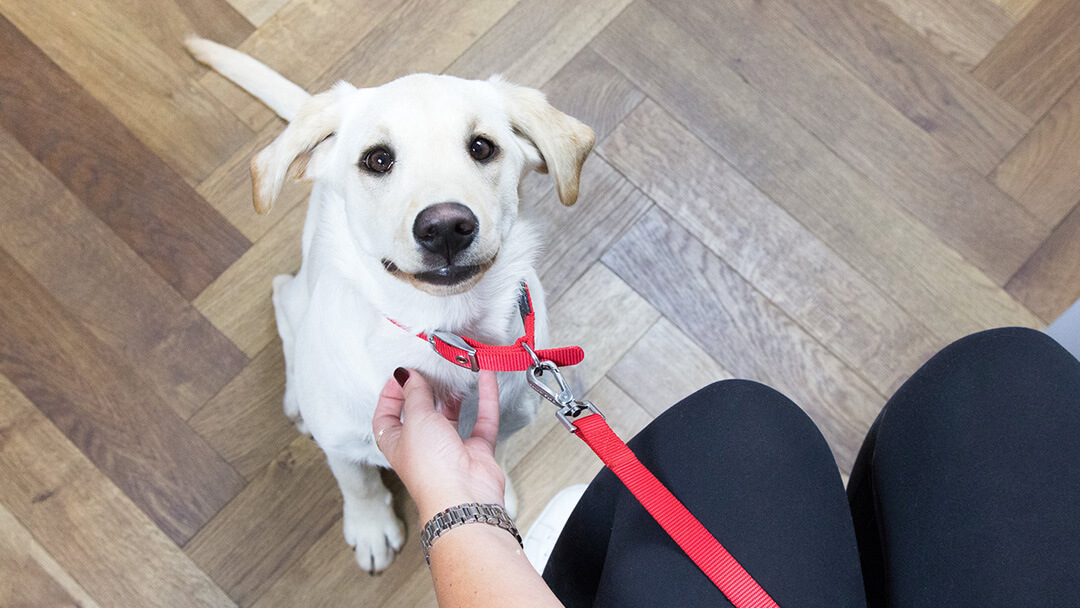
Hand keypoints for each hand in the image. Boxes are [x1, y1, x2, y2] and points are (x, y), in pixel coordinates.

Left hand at [372, 368, 504, 522]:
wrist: (463, 498)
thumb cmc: (431, 469)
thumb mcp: (415, 420)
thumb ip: (414, 394)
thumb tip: (406, 375)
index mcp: (397, 444)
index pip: (385, 416)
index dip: (389, 395)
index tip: (400, 376)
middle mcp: (422, 448)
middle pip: (421, 414)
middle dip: (426, 391)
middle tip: (431, 368)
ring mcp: (450, 450)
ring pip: (452, 416)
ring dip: (455, 395)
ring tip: (457, 372)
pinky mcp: (476, 452)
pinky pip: (482, 419)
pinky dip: (485, 398)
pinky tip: (485, 377)